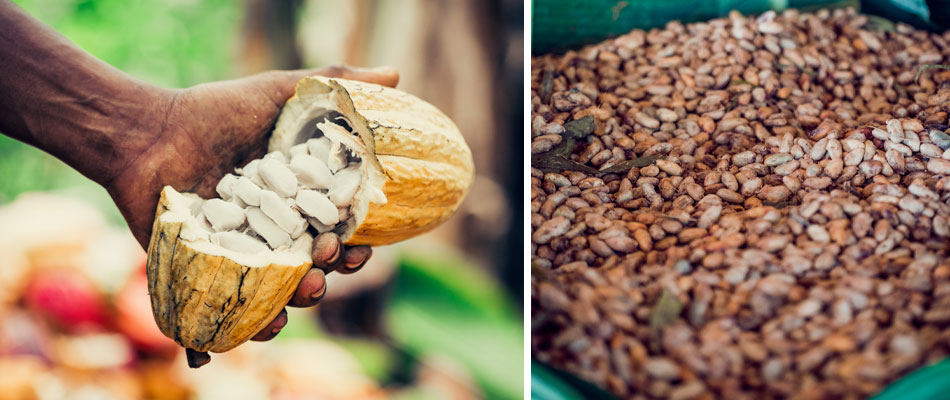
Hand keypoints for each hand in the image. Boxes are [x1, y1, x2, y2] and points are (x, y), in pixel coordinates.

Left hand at [106, 64, 394, 340]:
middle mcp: (273, 232)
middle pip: (315, 267)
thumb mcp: (279, 93)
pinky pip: (234, 309)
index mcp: (296, 201)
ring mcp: (241, 255)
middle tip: (326, 257)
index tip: (361, 245)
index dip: (356, 245)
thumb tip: (395, 73)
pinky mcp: (206, 273)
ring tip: (305, 288)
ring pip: (281, 293)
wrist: (151, 134)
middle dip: (331, 271)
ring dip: (302, 299)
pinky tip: (269, 322)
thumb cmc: (216, 112)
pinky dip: (253, 325)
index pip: (338, 232)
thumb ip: (335, 84)